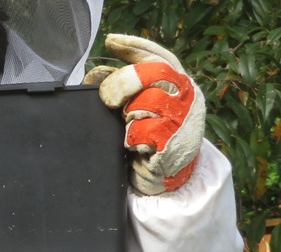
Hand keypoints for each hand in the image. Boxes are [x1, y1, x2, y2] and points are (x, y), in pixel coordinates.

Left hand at [84, 34, 205, 195]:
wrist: (165, 180)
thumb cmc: (149, 142)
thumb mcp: (135, 111)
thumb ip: (121, 92)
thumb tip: (94, 75)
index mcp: (177, 85)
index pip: (158, 55)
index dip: (134, 47)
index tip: (111, 43)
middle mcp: (186, 97)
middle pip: (153, 73)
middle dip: (123, 82)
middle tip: (108, 99)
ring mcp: (183, 120)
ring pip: (149, 102)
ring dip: (130, 115)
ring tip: (129, 127)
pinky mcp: (174, 144)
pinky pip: (146, 132)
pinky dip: (133, 138)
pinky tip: (135, 146)